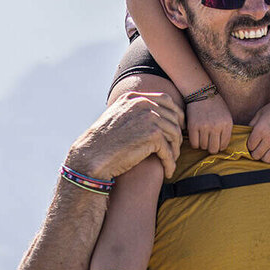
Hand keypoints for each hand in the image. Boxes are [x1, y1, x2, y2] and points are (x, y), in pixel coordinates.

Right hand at [65, 90, 184, 181]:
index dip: (176, 114)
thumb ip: (134, 112)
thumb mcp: (117, 117)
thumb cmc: (103, 142)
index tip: (179, 127)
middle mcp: (143, 104)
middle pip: (173, 117)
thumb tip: (154, 113)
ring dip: (175, 150)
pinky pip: (169, 150)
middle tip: (176, 148)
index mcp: (134, 97)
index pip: (166, 100)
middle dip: (178, 133)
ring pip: (174, 133)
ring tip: (171, 161)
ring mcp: (149, 118)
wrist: (90, 157)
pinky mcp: (152, 135)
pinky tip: (168, 171)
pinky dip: (170, 162)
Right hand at [186, 93, 233, 152]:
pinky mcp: (193, 126)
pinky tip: (196, 137)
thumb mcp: (226, 116)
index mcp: (227, 124)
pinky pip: (194, 144)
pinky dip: (195, 143)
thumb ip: (226, 131)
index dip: (220, 146)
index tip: (217, 143)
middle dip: (211, 148)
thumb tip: (222, 148)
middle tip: (209, 142)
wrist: (201, 93)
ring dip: (203, 144)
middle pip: (213, 149)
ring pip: (203, 147)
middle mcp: (216, 126)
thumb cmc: (215, 106)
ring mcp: (204, 126)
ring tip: (203, 136)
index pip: (224, 145)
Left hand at [248, 94, 269, 162]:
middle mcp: (269, 138)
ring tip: (264, 151)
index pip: (250, 146)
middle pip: (257, 155)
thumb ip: (251, 125)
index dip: (248, 145)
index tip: (251, 142)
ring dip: (264, 157)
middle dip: (254, 153)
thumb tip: (246, 135)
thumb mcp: (259, 114)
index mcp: (260, 130)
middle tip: (256, 148)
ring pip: (267, 159)